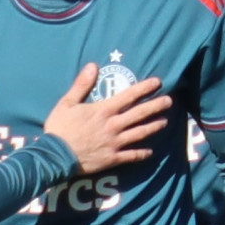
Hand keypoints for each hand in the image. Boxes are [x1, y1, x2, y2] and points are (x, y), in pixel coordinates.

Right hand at [42, 63, 175, 175]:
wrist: (55, 156)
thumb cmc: (59, 128)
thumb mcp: (66, 103)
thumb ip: (81, 85)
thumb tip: (92, 66)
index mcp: (103, 111)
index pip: (129, 96)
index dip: (144, 88)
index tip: (158, 82)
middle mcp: (113, 125)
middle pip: (140, 114)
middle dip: (156, 106)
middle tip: (169, 101)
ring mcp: (115, 143)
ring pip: (140, 133)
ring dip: (154, 127)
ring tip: (164, 122)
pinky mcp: (113, 158)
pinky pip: (132, 155)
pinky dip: (142, 153)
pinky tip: (150, 151)